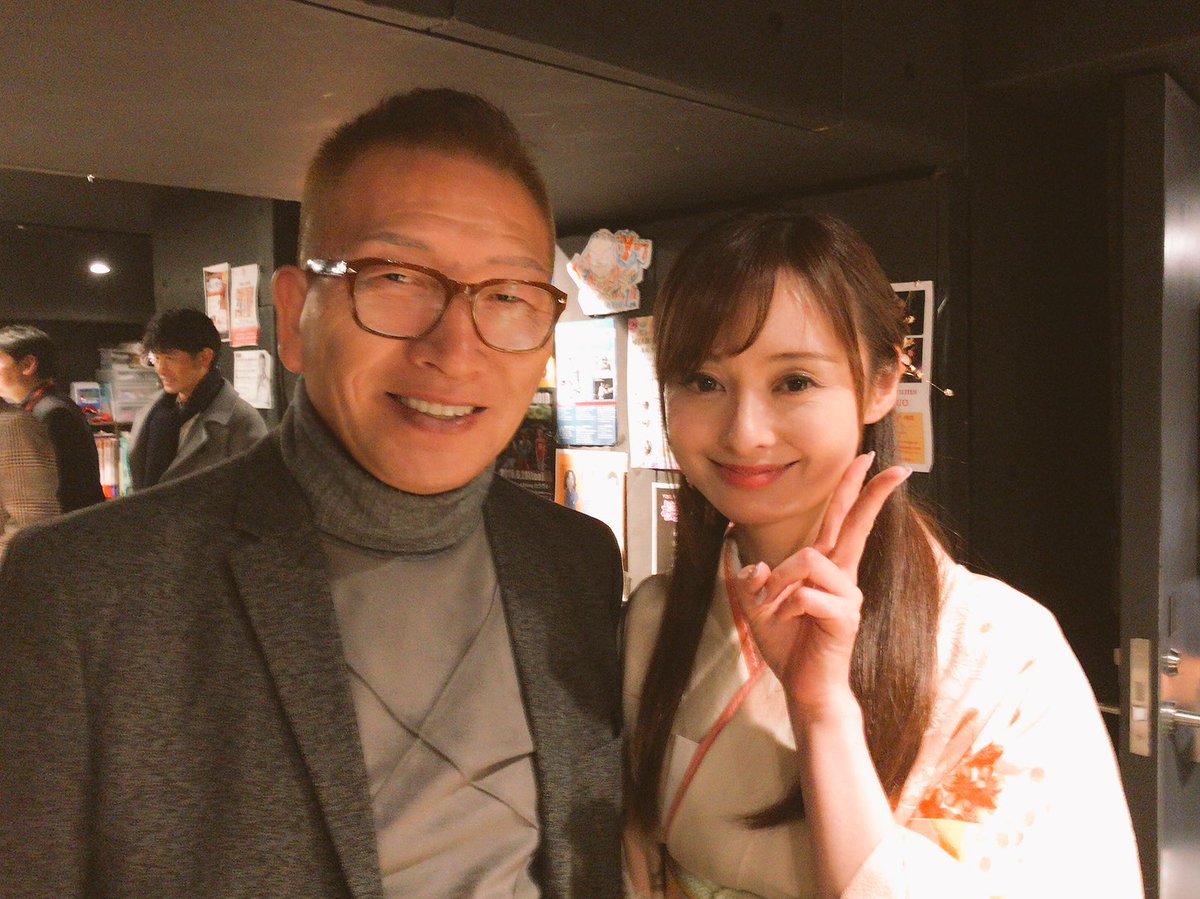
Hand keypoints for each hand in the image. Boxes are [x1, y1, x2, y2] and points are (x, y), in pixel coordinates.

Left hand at [732, 453, 910, 720]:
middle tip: (894, 467)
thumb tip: (757, 564)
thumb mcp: (756, 606)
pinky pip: (805, 595)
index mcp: (825, 567)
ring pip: (808, 559)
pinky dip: (784, 608)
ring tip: (775, 608)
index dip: (853, 489)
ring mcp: (847, 595)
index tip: (872, 460)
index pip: (840, 520)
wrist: (805, 688)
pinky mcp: (844, 617)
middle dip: (870, 493)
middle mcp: (842, 576)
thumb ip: (752, 580)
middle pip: (854, 525)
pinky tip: (787, 623)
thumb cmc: (787, 644)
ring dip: (780, 581)